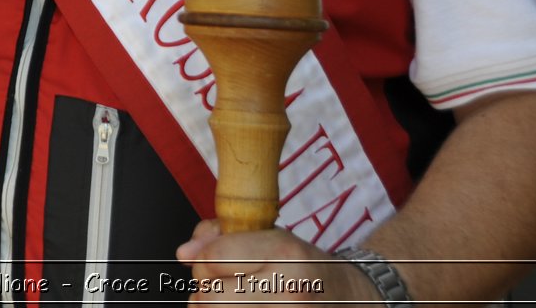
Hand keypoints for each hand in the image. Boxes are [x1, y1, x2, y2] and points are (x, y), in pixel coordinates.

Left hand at [176, 220, 382, 303]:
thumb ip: (224, 236)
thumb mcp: (272, 236)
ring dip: (213, 304)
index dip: (201, 256)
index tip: (202, 255)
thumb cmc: (306, 266)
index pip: (214, 259)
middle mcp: (287, 290)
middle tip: (218, 279)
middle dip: (204, 285)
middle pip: (208, 295)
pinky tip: (241, 305)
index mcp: (285, 254)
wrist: (350, 298)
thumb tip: (185, 253)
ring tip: (233, 294)